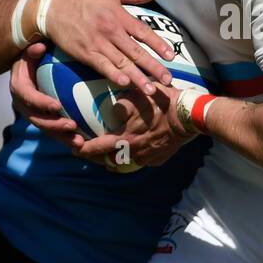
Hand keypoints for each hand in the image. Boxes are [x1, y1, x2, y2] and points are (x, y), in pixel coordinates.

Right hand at [10, 43, 83, 149]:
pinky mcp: (44, 119)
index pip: (28, 97)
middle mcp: (24, 104)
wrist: (32, 66)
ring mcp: (34, 114)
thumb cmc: (36, 55)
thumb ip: (34, 49)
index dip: (40, 103)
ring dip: (62, 137)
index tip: (57, 106)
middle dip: (53, 125)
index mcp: (19, 87)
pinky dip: (68, 137)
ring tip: (80, 142)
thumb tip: (39, 48)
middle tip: (72, 126)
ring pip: (47, 129)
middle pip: (36, 119)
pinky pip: (55, 131)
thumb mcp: (32, 49)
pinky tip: (85, 141)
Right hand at [45, 0, 174, 95]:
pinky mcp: (85, 53)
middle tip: (168, 80)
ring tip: (151, 90)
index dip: (158, 44)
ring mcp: (97, 43)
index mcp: (118, 15)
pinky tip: (124, 83)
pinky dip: (112, 75)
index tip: (171, 56)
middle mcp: (110, 30)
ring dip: (137, 77)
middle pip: (135, 51)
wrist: (53, 9)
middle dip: (153, 67)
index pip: (142, 31)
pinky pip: (101, 66)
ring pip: (121, 63)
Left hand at [74, 84, 194, 168]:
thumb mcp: (138, 97)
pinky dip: (135, 157)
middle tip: (87, 153)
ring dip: (114, 161)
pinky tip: (135, 151)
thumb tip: (113, 112)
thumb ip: (121, 106)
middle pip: (108, 161)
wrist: (189, 117)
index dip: (83, 149)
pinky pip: (142, 161)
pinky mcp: (159, 159)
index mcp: (124, 138)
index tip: (74, 148)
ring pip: (125, 164)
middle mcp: (133, 153)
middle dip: (95, 158)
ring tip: (109, 156)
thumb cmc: (163, 104)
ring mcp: (147, 158)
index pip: (97, 148)